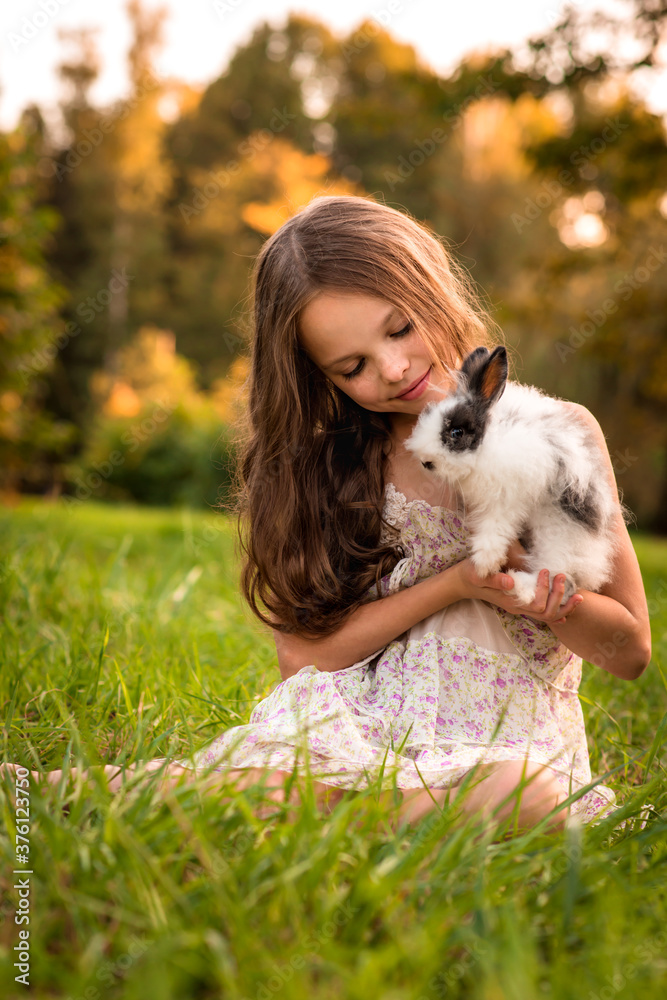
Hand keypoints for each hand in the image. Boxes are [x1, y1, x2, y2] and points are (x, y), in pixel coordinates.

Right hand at [453, 558, 582, 624]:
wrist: (465, 582)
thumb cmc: (472, 575)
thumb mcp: (479, 574)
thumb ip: (495, 579)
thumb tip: (511, 581)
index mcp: (510, 601)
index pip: (535, 605)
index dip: (544, 591)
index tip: (544, 570)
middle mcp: (518, 608)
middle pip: (546, 614)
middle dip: (559, 598)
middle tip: (563, 577)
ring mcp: (521, 607)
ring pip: (548, 616)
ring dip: (564, 606)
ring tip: (578, 596)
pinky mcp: (523, 603)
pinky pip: (544, 613)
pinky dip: (558, 610)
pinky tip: (569, 606)